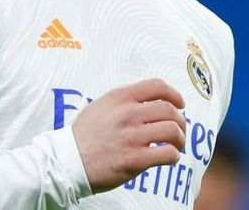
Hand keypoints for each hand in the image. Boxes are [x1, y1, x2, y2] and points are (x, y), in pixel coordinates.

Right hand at [72, 78, 186, 193]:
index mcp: (119, 97)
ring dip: (180, 139)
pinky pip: (167, 154)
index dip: (175, 94)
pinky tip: (169, 158)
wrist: (68, 162)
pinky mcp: (134, 159)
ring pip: (172, 131)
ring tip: (176, 146)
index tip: (180, 104)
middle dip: (181, 121)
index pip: (157, 86)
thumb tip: (150, 101)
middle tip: (179, 130)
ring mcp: (131, 136)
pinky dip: (173, 156)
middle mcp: (127, 114)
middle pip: (169, 109)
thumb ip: (124, 101)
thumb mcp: (101, 106)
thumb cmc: (85, 135)